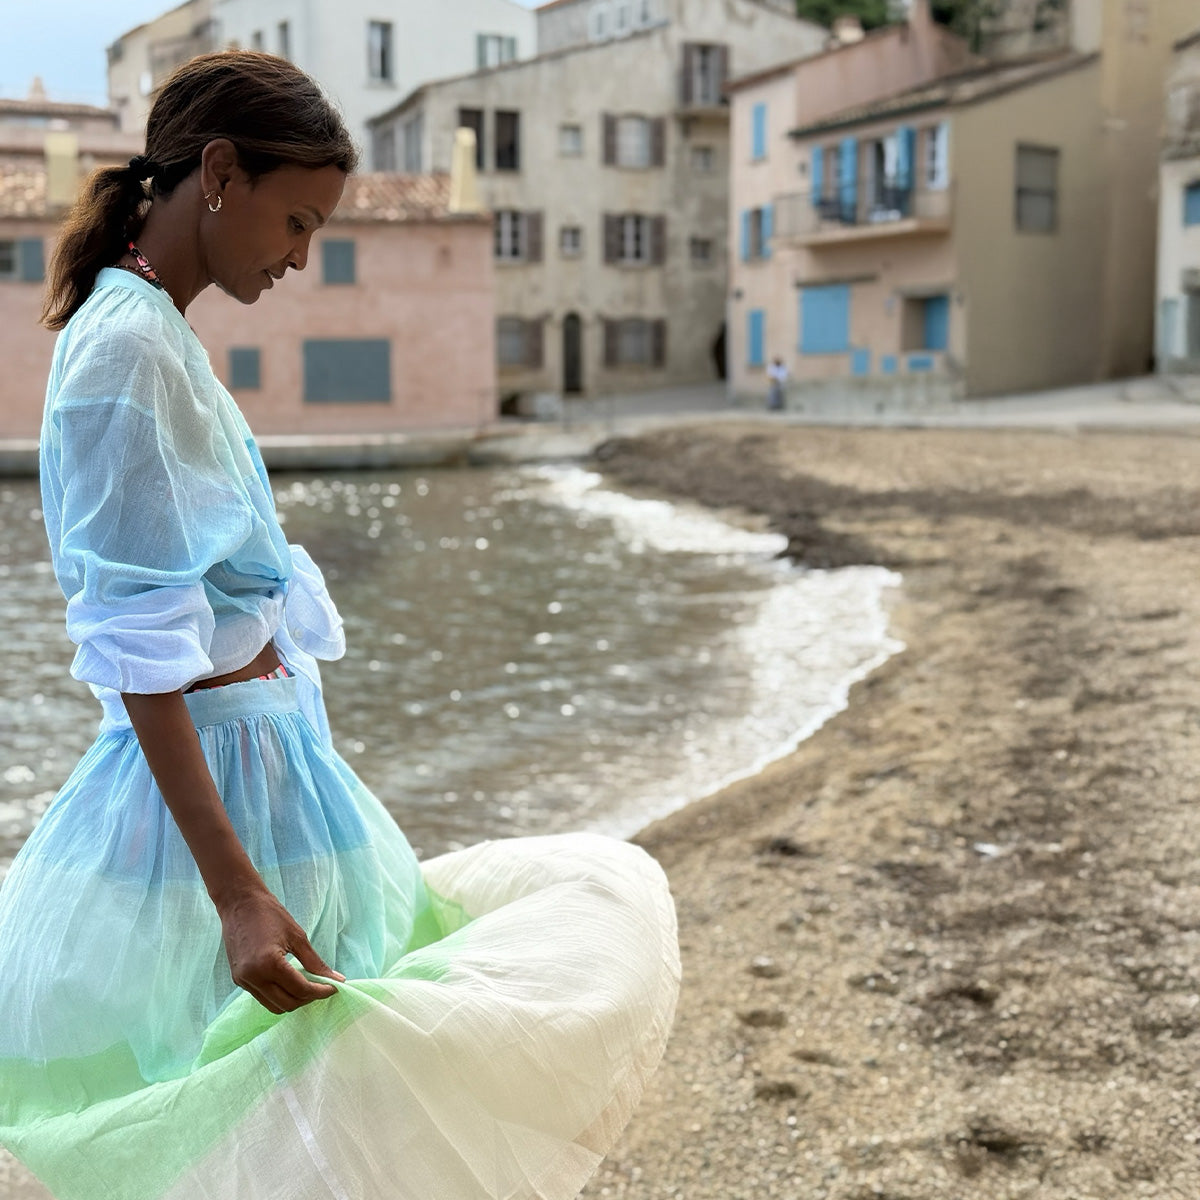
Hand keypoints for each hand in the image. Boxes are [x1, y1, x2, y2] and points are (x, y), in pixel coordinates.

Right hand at [217, 885, 344, 1013]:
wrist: (240, 903)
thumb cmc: (270, 914)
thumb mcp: (298, 936)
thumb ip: (316, 962)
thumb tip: (337, 979)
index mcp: (269, 964)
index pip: (300, 989)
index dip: (320, 991)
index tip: (334, 987)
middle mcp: (253, 977)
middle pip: (287, 1004)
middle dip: (307, 998)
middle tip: (321, 987)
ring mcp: (243, 981)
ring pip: (273, 1006)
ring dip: (292, 1000)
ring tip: (307, 986)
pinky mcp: (238, 980)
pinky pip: (262, 997)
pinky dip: (278, 995)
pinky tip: (289, 983)